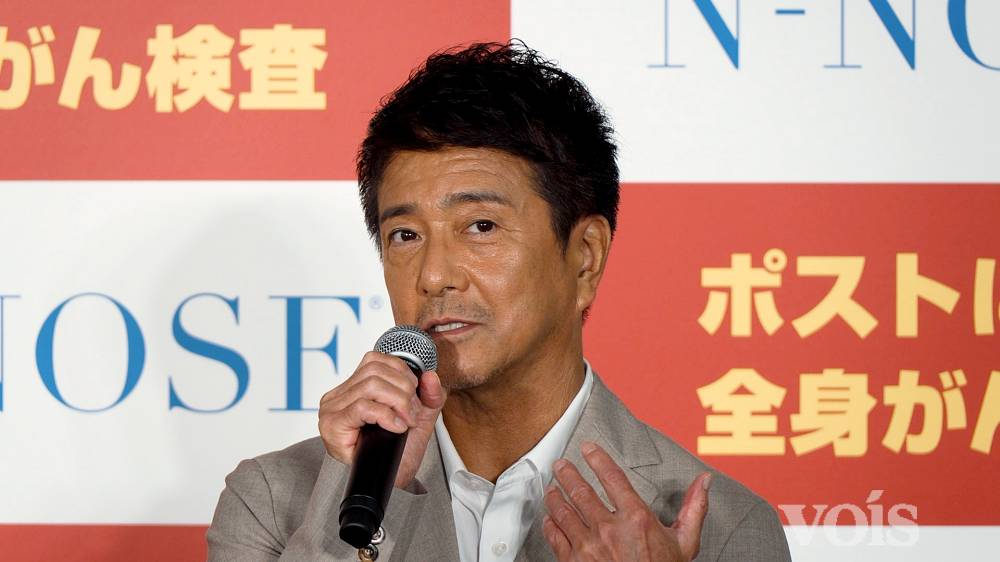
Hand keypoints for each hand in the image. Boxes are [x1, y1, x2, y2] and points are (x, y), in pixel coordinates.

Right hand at [318, 351, 446, 488]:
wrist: (391, 483)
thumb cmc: (398, 451)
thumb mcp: (420, 416)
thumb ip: (429, 395)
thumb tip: (430, 376)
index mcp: (353, 388)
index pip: (375, 360)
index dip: (400, 372)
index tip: (415, 395)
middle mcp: (338, 395)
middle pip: (375, 371)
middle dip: (403, 389)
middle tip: (412, 413)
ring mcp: (332, 409)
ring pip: (371, 385)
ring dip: (397, 402)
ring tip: (405, 421)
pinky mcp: (333, 424)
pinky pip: (362, 406)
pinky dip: (386, 415)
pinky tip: (396, 428)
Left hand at [543, 442, 710, 561]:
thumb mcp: (684, 543)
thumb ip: (693, 509)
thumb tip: (704, 482)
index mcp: (636, 518)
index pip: (612, 477)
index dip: (597, 458)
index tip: (588, 448)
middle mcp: (609, 529)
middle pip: (581, 491)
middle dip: (568, 474)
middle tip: (561, 465)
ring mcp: (589, 547)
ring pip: (564, 511)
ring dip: (555, 496)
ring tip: (552, 488)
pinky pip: (556, 538)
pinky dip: (550, 525)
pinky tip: (549, 519)